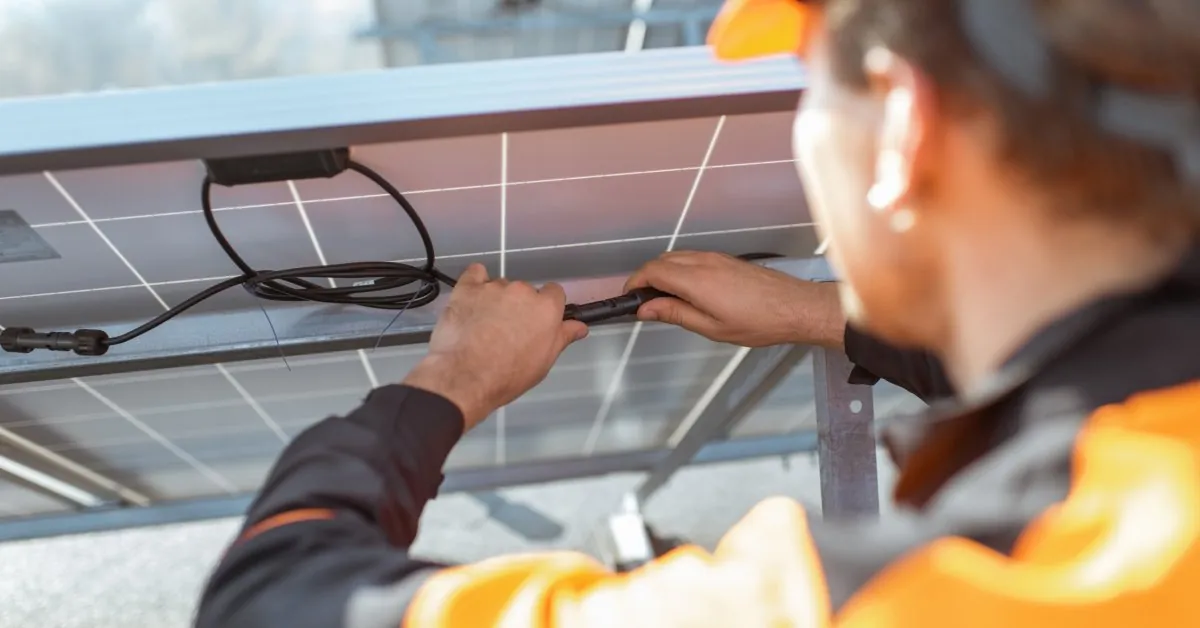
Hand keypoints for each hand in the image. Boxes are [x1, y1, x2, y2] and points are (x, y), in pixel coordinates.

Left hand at [404, 264, 588, 429]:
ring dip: (497, 300)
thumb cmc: (509, 374)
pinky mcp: (467, 288)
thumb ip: (562, 337)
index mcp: (546, 307)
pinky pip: (475, 274)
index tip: (537, 322)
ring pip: (500, 286)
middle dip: (519, 307)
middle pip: (525, 291)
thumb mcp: (544, 361)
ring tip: (484, 324)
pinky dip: (476, 282)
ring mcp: (493, 287)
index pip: (554, 293)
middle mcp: (522, 291)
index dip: (546, 307)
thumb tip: (580, 327)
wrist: (466, 376)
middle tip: (509, 330)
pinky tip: (473, 298)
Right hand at [624, 251, 845, 347]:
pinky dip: (679, 269)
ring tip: (663, 299)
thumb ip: (675, 314)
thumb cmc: (758, 322)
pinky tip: (685, 290)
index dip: (635, 283)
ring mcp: (716, 257)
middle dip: (646, 278)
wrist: (794, 307)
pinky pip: (692, 257)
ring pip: (676, 257)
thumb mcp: (711, 327)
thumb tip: (646, 309)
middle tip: (643, 302)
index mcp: (696, 280)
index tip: (629, 298)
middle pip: (661, 261)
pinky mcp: (725, 259)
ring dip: (662, 272)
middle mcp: (703, 262)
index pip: (652, 272)